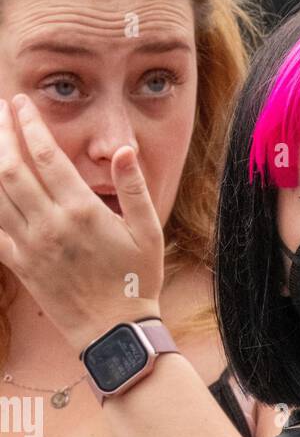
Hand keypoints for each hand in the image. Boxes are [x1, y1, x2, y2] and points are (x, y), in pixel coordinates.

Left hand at [0, 94, 163, 354]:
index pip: (44, 155)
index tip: (20, 103)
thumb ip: (133, 189)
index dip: (28, 124)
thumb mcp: (148, 233)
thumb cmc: (136, 282)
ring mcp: (31, 246)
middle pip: (10, 167)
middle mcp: (50, 225)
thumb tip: (123, 151)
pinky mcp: (21, 266)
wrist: (115, 333)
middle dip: (0, 133)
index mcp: (81, 211)